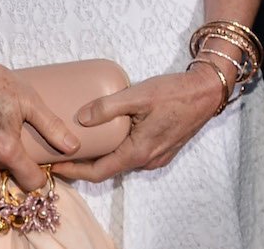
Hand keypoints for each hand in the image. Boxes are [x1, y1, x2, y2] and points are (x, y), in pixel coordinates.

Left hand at [48, 67, 220, 182]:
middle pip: (108, 169)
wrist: (208, 91)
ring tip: (82, 140)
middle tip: (63, 151)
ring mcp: (156, 156)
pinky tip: (110, 132)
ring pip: (122, 160)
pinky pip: (134, 153)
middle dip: (84, 163)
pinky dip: (117, 148)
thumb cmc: (175, 92)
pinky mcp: (162, 148)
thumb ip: (108, 107)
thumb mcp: (138, 95)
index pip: (98, 172)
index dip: (74, 171)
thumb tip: (81, 118)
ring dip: (102, 154)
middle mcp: (147, 160)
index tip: (55, 165)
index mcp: (139, 152)